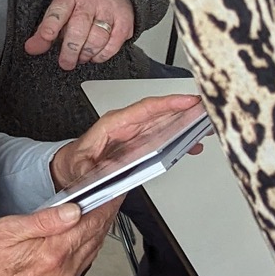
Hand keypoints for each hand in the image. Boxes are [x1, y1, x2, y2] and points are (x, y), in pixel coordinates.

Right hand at [0, 200, 120, 275]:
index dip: (106, 203)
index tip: (115, 188)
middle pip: (96, 236)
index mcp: (53, 253)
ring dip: (100, 228)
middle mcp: (63, 271)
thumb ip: (44, 221)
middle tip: (114, 193)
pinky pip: (83, 263)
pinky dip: (89, 244)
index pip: (91, 223)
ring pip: (92, 250)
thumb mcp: (7, 230)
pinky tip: (86, 233)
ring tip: (104, 208)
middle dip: (107, 213)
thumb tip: (73, 210)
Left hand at [24, 0, 134, 70]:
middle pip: (79, 27)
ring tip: (80, 58)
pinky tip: (94, 56)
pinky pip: (112, 45)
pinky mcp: (124, 23)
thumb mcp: (62, 12)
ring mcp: (109, 11)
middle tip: (65, 62)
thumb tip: (31, 48)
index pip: (59, 10)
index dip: (51, 25)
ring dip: (86, 54)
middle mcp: (91, 1)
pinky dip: (101, 55)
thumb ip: (45, 31)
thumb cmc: (83, 6)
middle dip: (70, 49)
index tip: (46, 38)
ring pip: (97, 38)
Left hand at [49, 93, 202, 188]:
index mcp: (111, 126)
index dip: (166, 104)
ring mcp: (133, 135)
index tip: (186, 102)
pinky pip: (161, 137)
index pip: (143, 110)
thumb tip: (98, 173)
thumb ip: (86, 170)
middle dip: (183, 110)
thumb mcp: (76, 167)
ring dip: (184, 123)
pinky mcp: (138, 145)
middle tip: (205, 110)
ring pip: (163, 123)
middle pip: (159, 113)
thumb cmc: (73, 163)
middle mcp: (125, 127)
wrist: (70, 170)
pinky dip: (177, 139)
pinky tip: (191, 144)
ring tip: (204, 126)